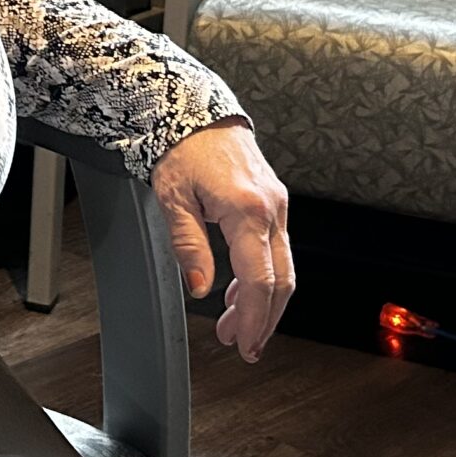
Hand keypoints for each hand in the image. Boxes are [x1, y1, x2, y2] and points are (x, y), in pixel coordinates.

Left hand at [151, 123, 293, 362]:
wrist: (197, 110)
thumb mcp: (172, 199)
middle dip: (264, 319)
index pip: (259, 280)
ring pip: (283, 267)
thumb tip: (200, 289)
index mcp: (247, 210)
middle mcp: (271, 208)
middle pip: (281, 280)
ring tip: (238, 326)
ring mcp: (277, 204)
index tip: (243, 343)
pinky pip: (276, 249)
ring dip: (264, 302)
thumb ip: (188, 246)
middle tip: (244, 346)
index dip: (254, 318)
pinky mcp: (273, 202)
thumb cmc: (182, 148)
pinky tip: (240, 291)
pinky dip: (263, 276)